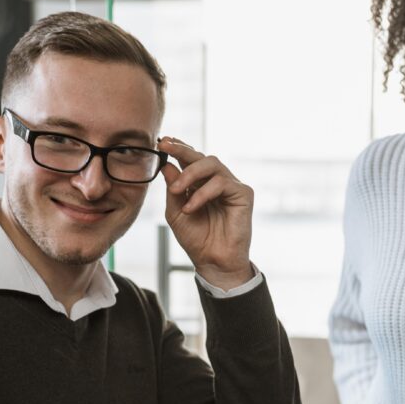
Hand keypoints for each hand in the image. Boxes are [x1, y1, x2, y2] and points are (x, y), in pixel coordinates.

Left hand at [159, 137, 254, 290]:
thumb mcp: (175, 212)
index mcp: (200, 182)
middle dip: (182, 149)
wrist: (212, 261)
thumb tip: (166, 164)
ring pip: (212, 163)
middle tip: (165, 147)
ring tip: (176, 190)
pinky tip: (191, 207)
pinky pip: (222, 182)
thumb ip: (173, 189)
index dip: (177, 148)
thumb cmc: (196, 238)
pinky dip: (203, 193)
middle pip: (201, 156)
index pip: (190, 159)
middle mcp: (217, 180)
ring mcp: (231, 185)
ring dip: (190, 174)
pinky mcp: (243, 194)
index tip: (161, 142)